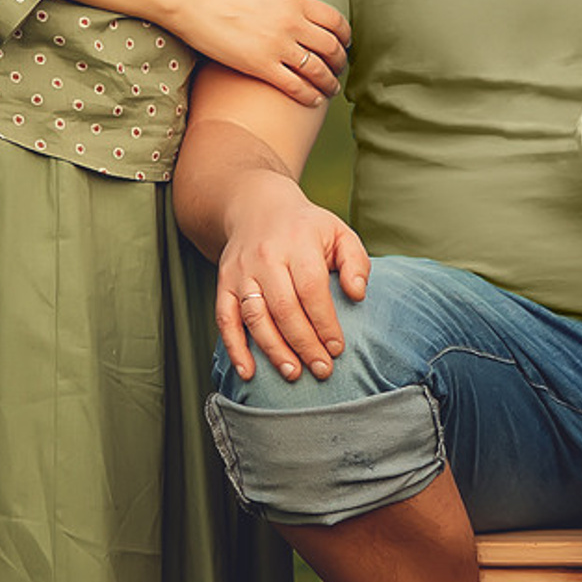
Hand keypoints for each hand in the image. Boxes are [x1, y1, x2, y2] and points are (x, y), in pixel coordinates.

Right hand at [166, 0, 349, 101]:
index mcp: (293, 0)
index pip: (334, 20)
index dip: (345, 35)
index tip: (345, 43)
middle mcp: (291, 24)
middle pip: (331, 47)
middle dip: (340, 61)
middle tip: (339, 68)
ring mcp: (276, 47)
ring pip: (316, 70)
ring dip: (329, 82)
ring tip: (330, 89)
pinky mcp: (258, 66)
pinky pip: (293, 86)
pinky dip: (308, 95)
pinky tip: (312, 100)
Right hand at [214, 170, 370, 382]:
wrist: (257, 207)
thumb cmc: (306, 227)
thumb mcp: (338, 232)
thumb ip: (355, 262)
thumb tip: (358, 294)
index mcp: (298, 243)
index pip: (311, 289)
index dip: (324, 322)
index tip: (337, 348)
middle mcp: (266, 257)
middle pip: (284, 308)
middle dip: (304, 343)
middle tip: (322, 370)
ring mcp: (241, 272)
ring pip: (255, 317)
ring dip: (273, 349)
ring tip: (293, 373)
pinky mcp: (223, 283)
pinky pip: (224, 319)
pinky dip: (234, 348)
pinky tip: (248, 371)